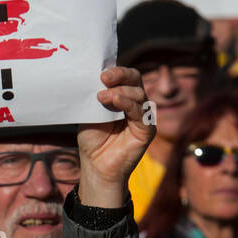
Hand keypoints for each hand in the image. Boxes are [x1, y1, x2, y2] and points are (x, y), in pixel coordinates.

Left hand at [76, 66, 154, 208]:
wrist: (95, 166)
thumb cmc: (92, 140)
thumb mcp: (90, 113)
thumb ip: (96, 96)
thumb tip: (94, 77)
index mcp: (123, 97)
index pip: (126, 77)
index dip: (116, 71)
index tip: (101, 72)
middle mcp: (135, 104)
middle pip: (135, 80)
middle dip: (120, 75)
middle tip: (104, 78)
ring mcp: (143, 116)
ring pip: (138, 94)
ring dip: (120, 91)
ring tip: (102, 97)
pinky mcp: (147, 130)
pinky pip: (141, 113)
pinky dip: (128, 103)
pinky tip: (115, 100)